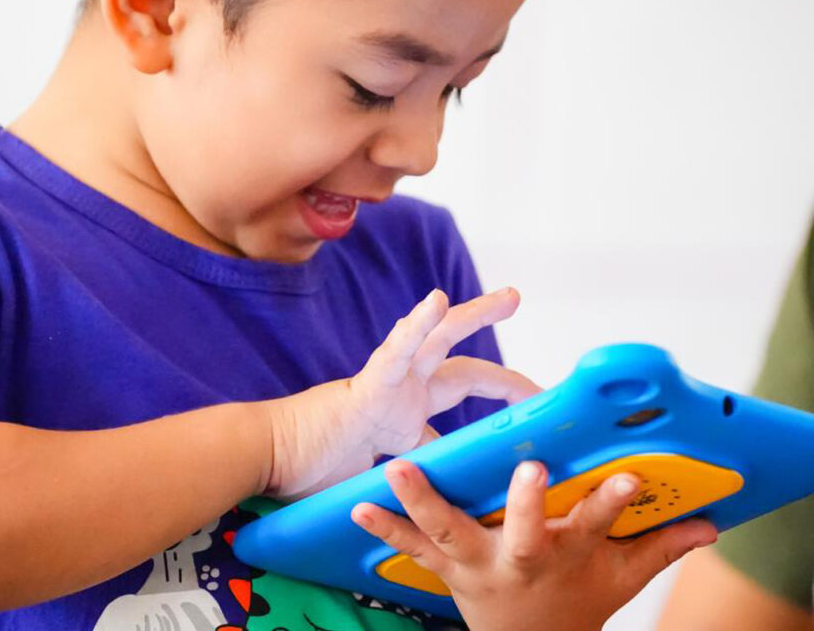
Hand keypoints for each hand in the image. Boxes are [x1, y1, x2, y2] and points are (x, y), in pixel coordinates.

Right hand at [260, 287, 537, 499]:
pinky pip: (394, 352)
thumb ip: (414, 475)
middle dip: (500, 356)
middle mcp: (401, 393)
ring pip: (437, 341)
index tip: (538, 407)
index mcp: (404, 414)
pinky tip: (437, 302)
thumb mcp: (385, 476)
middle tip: (532, 330)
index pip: (461, 397)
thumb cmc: (312, 470)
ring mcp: (386, 385)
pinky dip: (416, 326)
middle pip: (461, 364)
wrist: (271, 461)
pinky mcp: (366, 386)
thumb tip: (448, 493)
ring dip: (472, 317)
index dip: (502, 398)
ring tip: (510, 297)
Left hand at [351, 459, 719, 630]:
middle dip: (529, 503)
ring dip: (424, 500)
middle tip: (532, 468)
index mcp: (567, 554)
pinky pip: (413, 547)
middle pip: (527, 532)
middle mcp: (523, 559)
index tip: (628, 474)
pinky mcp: (448, 570)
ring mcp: (480, 566)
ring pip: (452, 530)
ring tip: (397, 467)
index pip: (597, 526)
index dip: (613, 504)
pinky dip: (386, 526)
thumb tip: (711, 525)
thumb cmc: (576, 602)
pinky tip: (357, 505)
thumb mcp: (621, 579)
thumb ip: (660, 547)